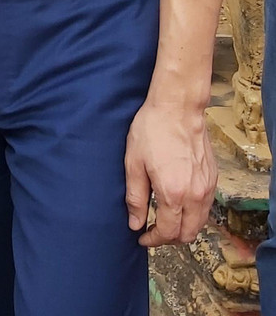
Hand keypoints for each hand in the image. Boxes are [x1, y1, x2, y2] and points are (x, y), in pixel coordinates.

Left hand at [123, 98, 215, 246]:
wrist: (178, 109)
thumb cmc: (151, 131)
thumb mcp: (133, 163)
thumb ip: (135, 197)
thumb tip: (135, 223)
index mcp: (173, 194)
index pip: (167, 231)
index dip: (153, 240)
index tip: (142, 238)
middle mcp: (195, 196)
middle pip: (188, 233)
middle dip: (169, 238)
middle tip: (152, 232)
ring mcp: (207, 188)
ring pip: (199, 223)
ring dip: (183, 228)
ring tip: (164, 220)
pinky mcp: (213, 179)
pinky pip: (205, 208)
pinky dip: (193, 215)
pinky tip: (177, 205)